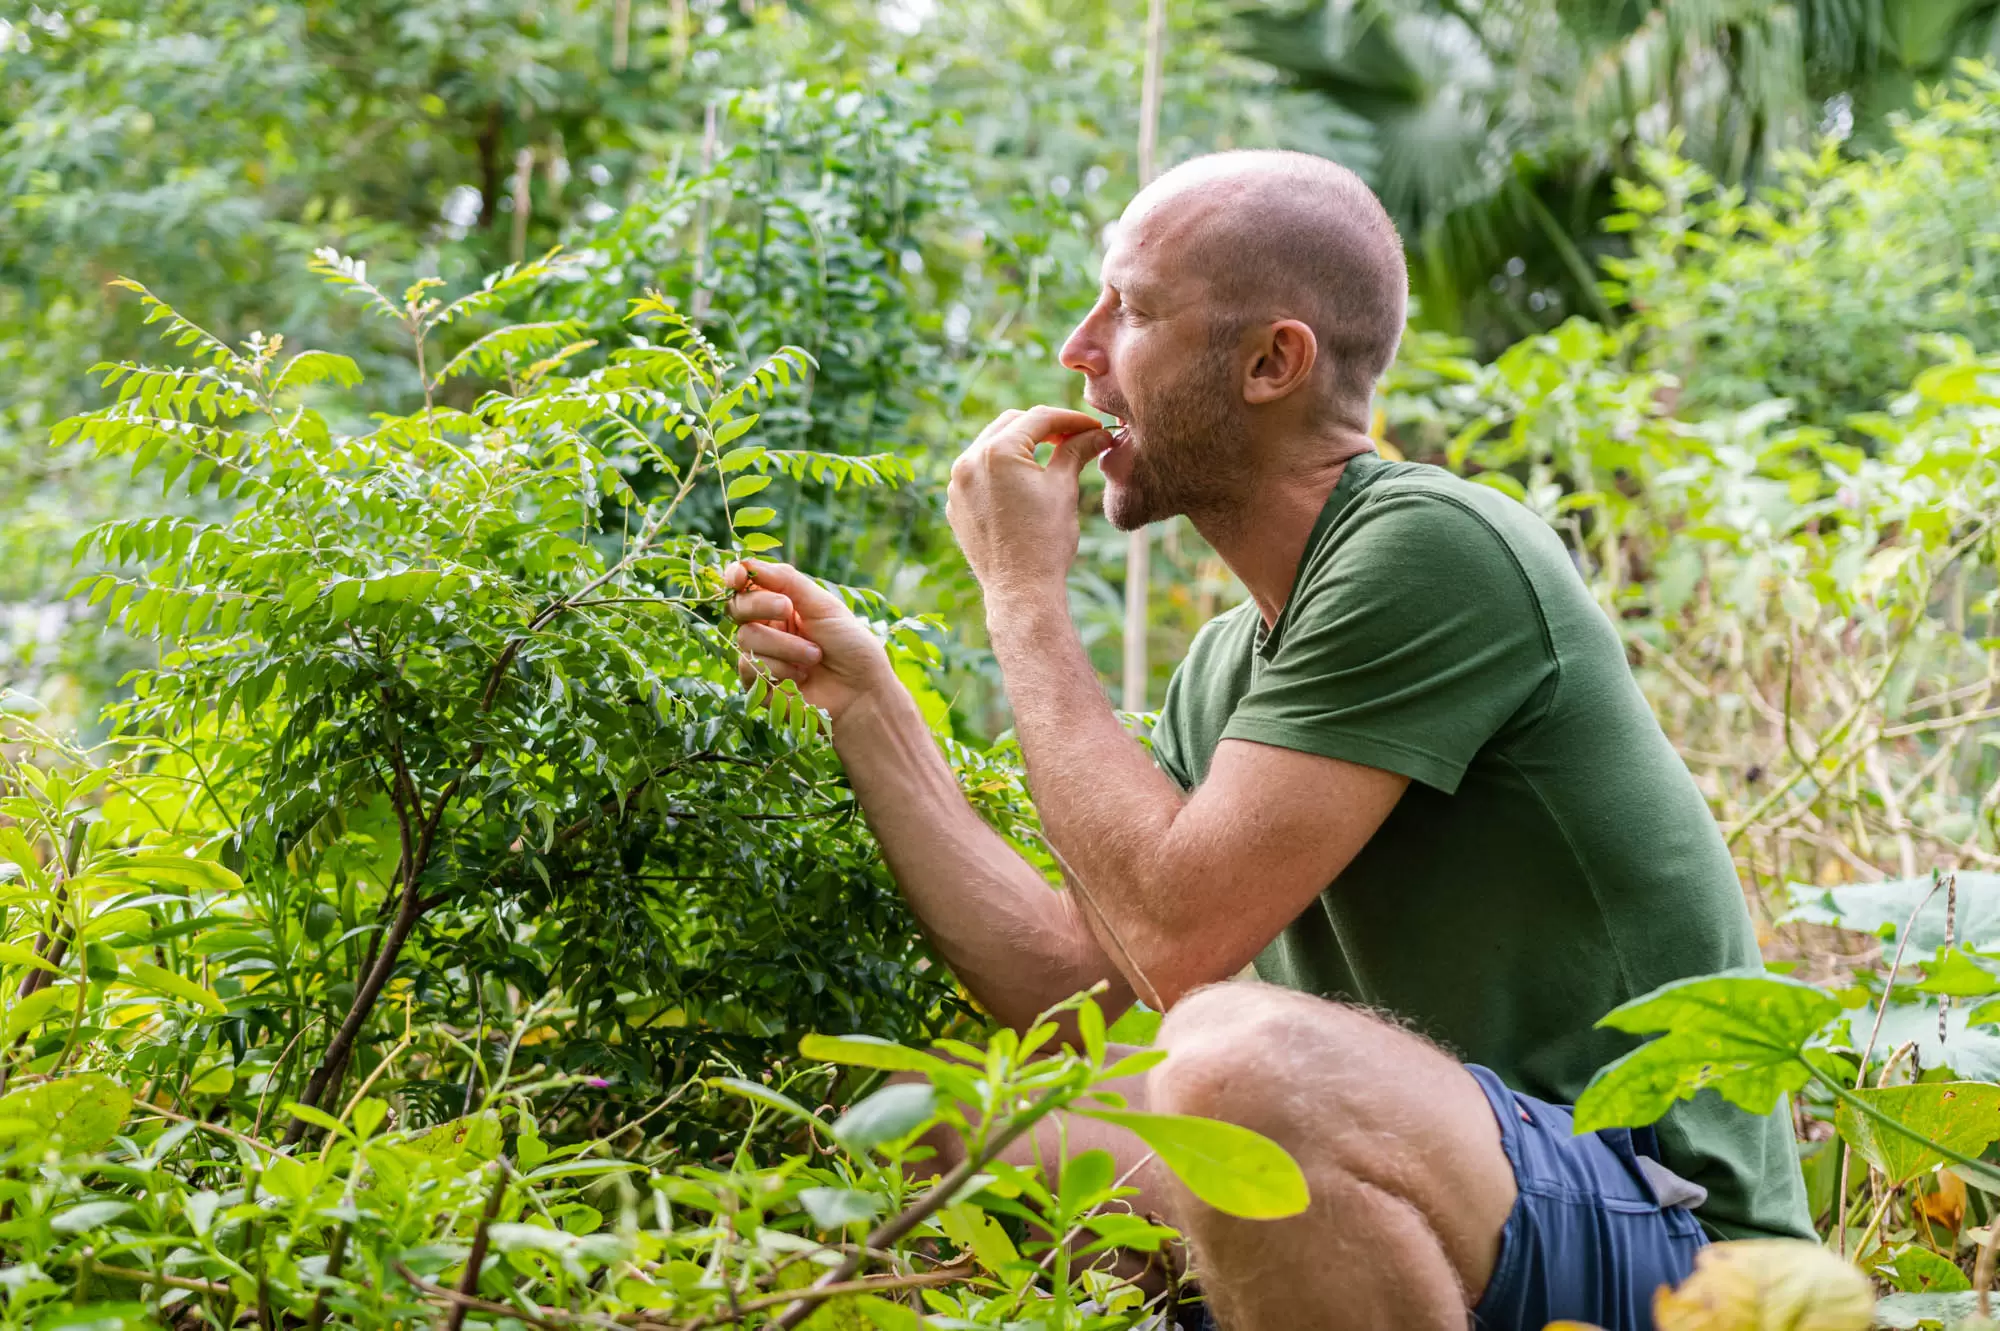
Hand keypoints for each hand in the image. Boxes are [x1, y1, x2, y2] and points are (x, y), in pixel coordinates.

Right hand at [724, 559, 897, 725]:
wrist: (863, 692)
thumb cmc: (851, 647)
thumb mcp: (824, 606)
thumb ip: (787, 581)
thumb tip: (748, 561)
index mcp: (783, 604)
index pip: (747, 585)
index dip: (736, 577)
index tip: (739, 575)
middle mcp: (768, 628)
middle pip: (737, 606)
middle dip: (761, 604)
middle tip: (787, 608)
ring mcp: (762, 656)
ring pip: (746, 637)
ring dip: (784, 645)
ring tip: (814, 656)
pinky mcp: (759, 684)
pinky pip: (749, 666)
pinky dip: (779, 668)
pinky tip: (802, 676)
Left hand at [946, 405, 1113, 603]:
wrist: (1020, 590)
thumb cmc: (1046, 541)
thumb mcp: (1063, 488)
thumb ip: (1076, 451)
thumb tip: (1098, 434)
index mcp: (997, 452)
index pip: (1038, 418)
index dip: (1071, 419)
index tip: (1093, 427)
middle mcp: (969, 462)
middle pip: (1011, 424)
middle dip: (1044, 427)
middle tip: (1073, 438)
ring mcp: (957, 485)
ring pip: (990, 446)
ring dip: (1020, 445)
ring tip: (1050, 456)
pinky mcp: (956, 505)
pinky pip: (978, 473)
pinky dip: (1001, 469)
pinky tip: (1024, 482)